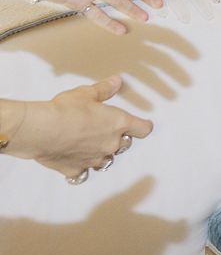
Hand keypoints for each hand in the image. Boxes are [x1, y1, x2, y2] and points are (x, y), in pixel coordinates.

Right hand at [3, 78, 152, 179]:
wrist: (43, 130)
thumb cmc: (65, 110)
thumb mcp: (86, 93)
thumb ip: (104, 89)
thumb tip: (116, 82)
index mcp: (118, 123)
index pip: (143, 128)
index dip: (143, 126)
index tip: (142, 125)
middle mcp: (110, 144)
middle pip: (125, 144)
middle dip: (118, 138)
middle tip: (106, 130)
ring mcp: (95, 159)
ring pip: (106, 160)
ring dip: (102, 154)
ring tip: (91, 145)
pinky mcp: (77, 169)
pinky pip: (84, 172)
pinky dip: (81, 167)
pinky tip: (75, 161)